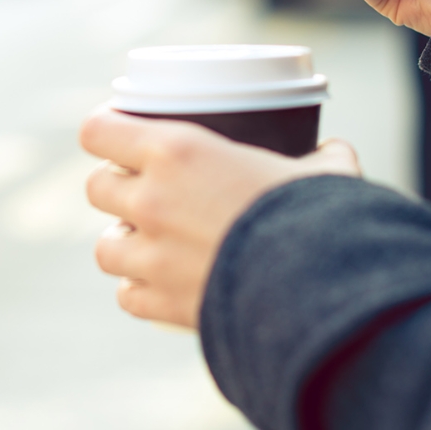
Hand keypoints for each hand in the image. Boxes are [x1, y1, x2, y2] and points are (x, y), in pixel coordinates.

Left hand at [80, 107, 360, 328]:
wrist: (313, 288)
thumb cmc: (315, 215)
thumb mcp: (325, 169)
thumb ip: (323, 155)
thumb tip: (333, 152)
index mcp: (178, 151)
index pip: (100, 130)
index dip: (105, 127)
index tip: (120, 129)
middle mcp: (151, 200)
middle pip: (96, 186)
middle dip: (118, 184)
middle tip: (151, 185)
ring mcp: (150, 257)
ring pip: (104, 246)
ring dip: (126, 239)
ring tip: (156, 237)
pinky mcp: (161, 304)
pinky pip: (129, 295)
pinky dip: (143, 287)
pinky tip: (168, 281)